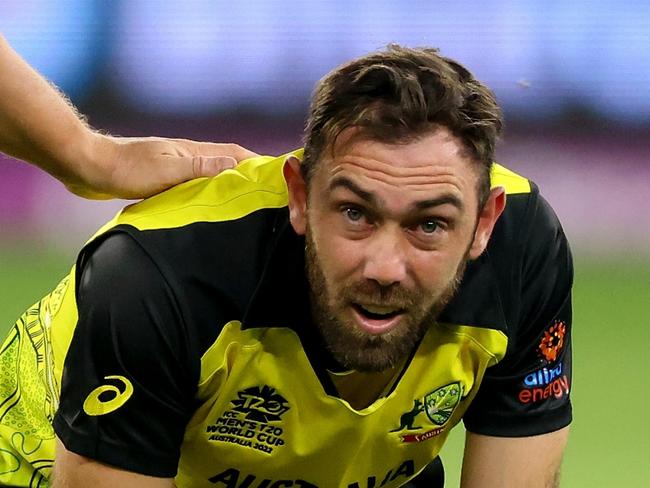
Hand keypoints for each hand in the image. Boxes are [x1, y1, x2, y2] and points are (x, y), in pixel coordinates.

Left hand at [73, 135, 259, 198]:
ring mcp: (177, 168)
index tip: (279, 175)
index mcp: (193, 151)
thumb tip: (234, 166)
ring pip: (212, 177)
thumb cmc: (126, 167)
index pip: (235, 154)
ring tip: (246, 206)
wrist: (89, 167)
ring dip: (230, 187)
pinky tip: (211, 210)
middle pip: (227, 165)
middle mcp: (189, 157)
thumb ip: (198, 167)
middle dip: (249, 176)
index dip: (258, 163)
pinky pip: (196, 187)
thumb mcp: (165, 169)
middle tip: (268, 195)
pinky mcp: (165, 180)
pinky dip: (210, 195)